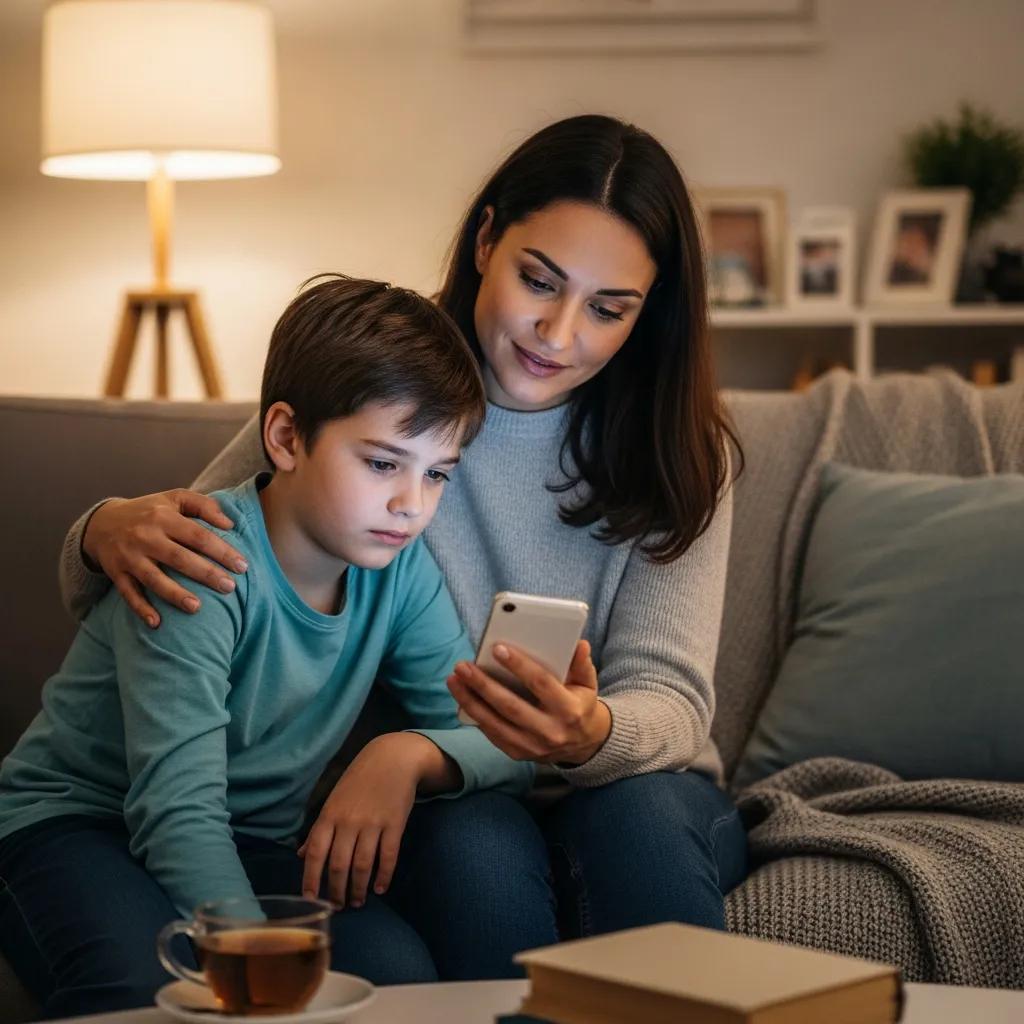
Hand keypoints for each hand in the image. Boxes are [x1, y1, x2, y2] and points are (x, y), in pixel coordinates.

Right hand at [82, 489, 247, 627]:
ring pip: (153, 578)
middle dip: (206, 574)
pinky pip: (128, 593)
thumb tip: (229, 524)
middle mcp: (145, 536)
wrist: (102, 522)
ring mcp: (129, 556)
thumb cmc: (150, 511)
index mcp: (164, 517)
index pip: (198, 536)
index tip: (242, 566)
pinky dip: (141, 608)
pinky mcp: (115, 572)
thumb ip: (204, 506)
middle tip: (229, 588)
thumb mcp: (175, 498)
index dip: (221, 551)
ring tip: (197, 608)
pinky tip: (156, 623)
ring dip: (174, 595)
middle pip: (179, 558)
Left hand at [298, 734, 439, 907]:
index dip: (310, 879)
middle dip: (337, 891)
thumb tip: (302, 855)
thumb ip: (320, 829)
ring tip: (357, 901)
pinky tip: (380, 888)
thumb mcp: (334, 801)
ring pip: (362, 865)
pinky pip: (388, 856)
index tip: (310, 900)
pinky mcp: (395, 823)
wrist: (393, 758)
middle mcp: (348, 821)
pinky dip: (384, 876)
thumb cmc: (359, 781)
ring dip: (359, 889)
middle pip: (339, 865)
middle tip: (338, 906)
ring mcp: (372, 823)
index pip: (314, 853)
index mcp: (329, 815)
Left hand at [447, 640, 611, 766]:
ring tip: (454, 680)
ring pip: (495, 723)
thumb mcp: (587, 684)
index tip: (497, 648)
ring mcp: (533, 746)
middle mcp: (550, 731)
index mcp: (569, 710)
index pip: (541, 684)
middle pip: (511, 706)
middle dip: (484, 685)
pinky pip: (492, 734)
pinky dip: (475, 716)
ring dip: (471, 701)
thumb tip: (579, 644)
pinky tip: (462, 697)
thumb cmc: (579, 705)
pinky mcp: (518, 754)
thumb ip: (582, 664)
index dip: (519, 666)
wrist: (582, 744)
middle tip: (463, 666)